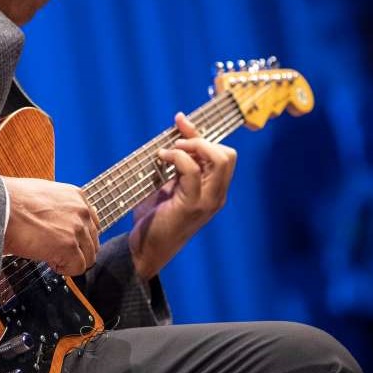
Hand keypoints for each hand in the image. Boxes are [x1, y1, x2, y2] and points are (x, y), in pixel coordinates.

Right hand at [1, 177, 99, 275]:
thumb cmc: (11, 201)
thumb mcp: (42, 194)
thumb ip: (58, 207)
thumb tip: (58, 222)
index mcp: (76, 196)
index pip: (92, 223)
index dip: (78, 236)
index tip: (66, 241)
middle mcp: (81, 211)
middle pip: (92, 242)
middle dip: (77, 250)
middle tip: (56, 251)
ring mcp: (77, 229)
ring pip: (89, 257)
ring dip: (70, 260)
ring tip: (50, 256)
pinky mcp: (69, 246)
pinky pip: (78, 268)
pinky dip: (64, 269)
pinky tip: (48, 261)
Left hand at [129, 112, 237, 279]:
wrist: (145, 248)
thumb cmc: (155, 216)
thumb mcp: (169, 181)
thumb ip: (178, 159)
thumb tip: (179, 124)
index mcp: (214, 189)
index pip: (223, 154)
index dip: (202, 136)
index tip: (180, 125)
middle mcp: (217, 195)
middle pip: (228, 154)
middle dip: (201, 140)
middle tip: (176, 144)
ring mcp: (208, 201)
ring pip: (220, 159)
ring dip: (192, 146)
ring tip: (170, 152)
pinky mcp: (192, 205)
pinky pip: (193, 171)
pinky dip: (177, 157)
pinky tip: (162, 159)